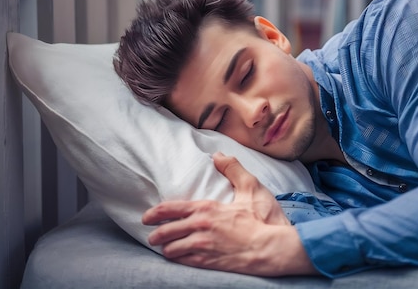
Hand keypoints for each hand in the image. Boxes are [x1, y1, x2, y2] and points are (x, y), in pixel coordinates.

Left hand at [142, 152, 316, 275]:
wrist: (271, 248)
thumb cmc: (263, 218)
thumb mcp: (250, 187)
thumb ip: (233, 169)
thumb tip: (218, 155)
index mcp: (206, 208)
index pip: (171, 209)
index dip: (154, 214)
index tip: (146, 217)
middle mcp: (200, 228)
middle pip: (166, 232)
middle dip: (156, 235)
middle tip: (152, 237)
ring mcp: (202, 247)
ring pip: (172, 250)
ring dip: (167, 249)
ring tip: (166, 249)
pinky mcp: (208, 263)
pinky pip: (184, 262)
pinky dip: (179, 260)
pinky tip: (180, 259)